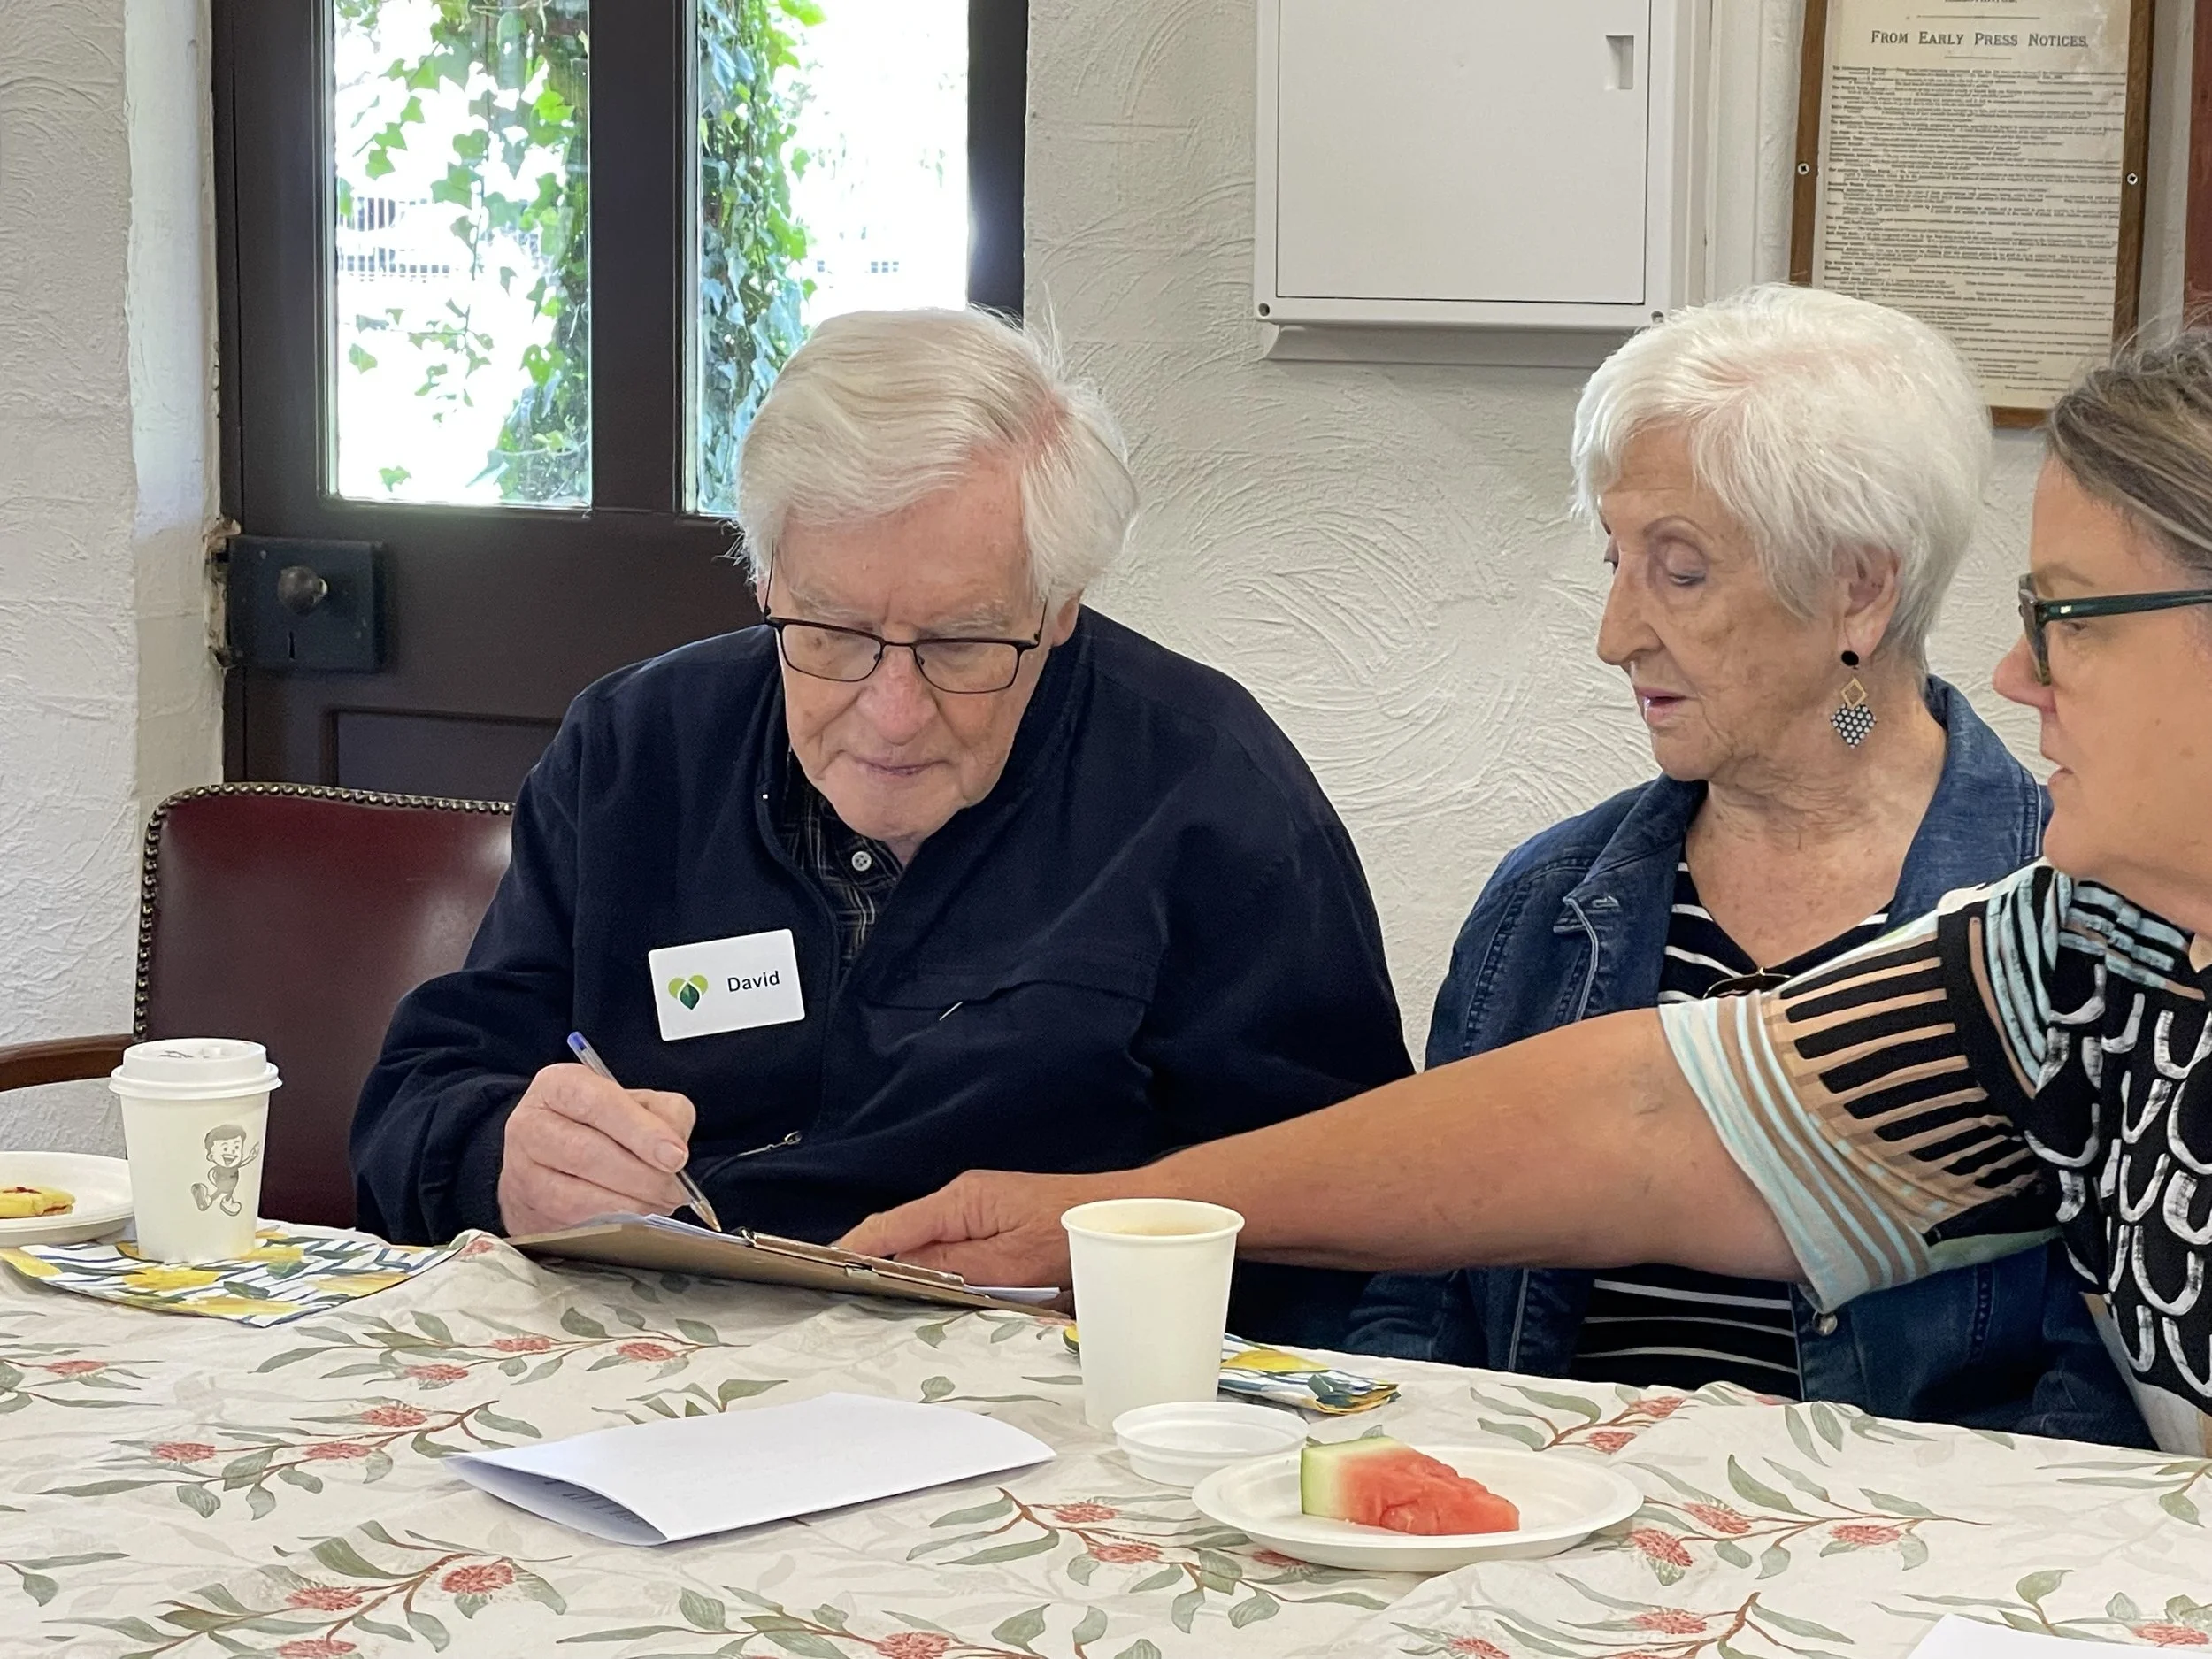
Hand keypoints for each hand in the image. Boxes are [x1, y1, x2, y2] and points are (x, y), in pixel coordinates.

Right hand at [498, 1063, 697, 1235]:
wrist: (550, 1159)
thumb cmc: (599, 1125)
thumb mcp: (635, 1103)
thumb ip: (664, 1114)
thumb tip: (674, 1149)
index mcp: (557, 1086)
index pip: (598, 1103)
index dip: (640, 1131)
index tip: (675, 1156)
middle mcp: (530, 1124)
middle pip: (586, 1153)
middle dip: (641, 1176)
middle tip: (674, 1188)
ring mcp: (521, 1169)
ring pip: (577, 1194)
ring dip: (629, 1204)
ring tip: (660, 1203)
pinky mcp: (525, 1208)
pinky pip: (571, 1221)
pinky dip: (610, 1222)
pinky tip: (635, 1217)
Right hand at [838, 1169, 1131, 1287]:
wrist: (1126, 1218)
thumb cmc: (1076, 1234)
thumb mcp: (1010, 1263)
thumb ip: (952, 1269)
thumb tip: (897, 1273)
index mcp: (961, 1201)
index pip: (889, 1227)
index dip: (850, 1250)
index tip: (817, 1273)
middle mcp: (963, 1202)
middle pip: (899, 1236)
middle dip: (868, 1265)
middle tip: (836, 1301)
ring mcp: (977, 1214)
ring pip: (922, 1247)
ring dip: (899, 1272)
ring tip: (868, 1305)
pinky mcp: (992, 1228)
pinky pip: (947, 1251)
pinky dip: (928, 1272)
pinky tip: (921, 1296)